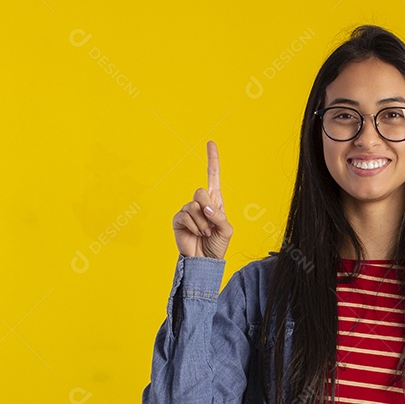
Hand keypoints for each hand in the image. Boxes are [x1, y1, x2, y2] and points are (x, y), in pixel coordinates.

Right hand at [173, 140, 233, 258]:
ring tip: (205, 233)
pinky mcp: (178, 219)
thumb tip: (206, 207)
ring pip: (193, 206)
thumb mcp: (226, 230)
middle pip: (200, 191)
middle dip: (208, 208)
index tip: (210, 142)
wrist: (205, 261)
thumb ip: (220, 216)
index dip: (212, 160)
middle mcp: (201, 203)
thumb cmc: (217, 245)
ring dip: (203, 223)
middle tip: (211, 225)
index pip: (213, 176)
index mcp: (215, 201)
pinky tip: (196, 234)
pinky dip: (194, 226)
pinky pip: (185, 215)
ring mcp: (188, 210)